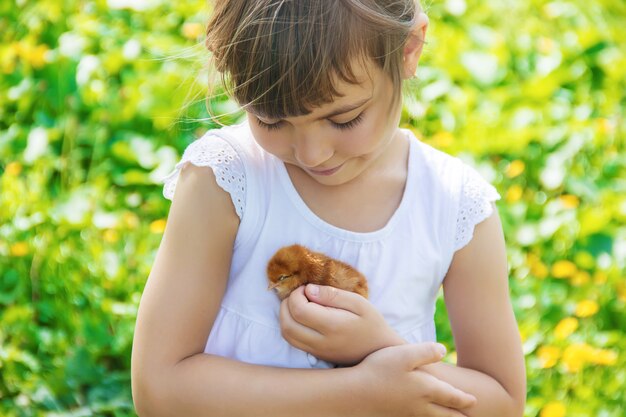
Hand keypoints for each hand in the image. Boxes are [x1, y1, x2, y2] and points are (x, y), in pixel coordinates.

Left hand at [279, 284, 404, 364]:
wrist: (379, 350)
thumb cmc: (371, 323)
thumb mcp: (359, 303)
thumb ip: (333, 295)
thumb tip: (309, 290)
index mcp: (333, 326)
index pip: (299, 310)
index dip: (296, 295)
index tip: (306, 288)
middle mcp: (321, 342)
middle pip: (287, 324)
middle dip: (286, 304)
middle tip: (300, 294)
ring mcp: (316, 351)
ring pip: (286, 335)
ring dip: (285, 316)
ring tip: (298, 304)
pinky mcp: (315, 355)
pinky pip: (292, 341)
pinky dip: (289, 326)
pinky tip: (301, 317)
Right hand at [356, 343, 477, 416]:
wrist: (354, 394)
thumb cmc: (379, 370)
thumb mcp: (404, 354)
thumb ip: (426, 352)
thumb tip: (444, 350)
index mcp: (426, 389)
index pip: (452, 397)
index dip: (465, 399)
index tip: (475, 402)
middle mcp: (420, 406)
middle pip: (446, 415)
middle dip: (458, 416)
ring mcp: (406, 414)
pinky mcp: (394, 416)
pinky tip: (421, 416)